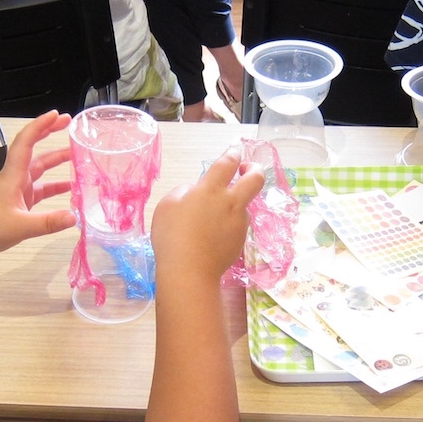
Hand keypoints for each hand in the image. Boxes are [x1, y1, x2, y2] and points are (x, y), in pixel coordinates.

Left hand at [0, 112, 74, 279]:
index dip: (41, 126)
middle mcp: (16, 178)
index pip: (27, 142)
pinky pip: (40, 189)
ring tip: (77, 154)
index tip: (58, 115)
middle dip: (50, 134)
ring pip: (39, 169)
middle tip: (70, 124)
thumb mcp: (18, 227)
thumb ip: (47, 223)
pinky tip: (70, 189)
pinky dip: (54, 186)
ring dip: (56, 160)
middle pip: (35, 150)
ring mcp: (17, 190)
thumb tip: (75, 217)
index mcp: (13, 176)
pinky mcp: (18, 203)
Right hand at [151, 148, 264, 282]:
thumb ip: (184, 192)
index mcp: (211, 189)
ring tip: (216, 215)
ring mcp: (239, 223)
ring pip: (246, 205)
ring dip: (236, 203)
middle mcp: (231, 203)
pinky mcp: (241, 241)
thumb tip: (195, 193)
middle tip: (247, 169)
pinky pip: (238, 225)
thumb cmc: (172, 236)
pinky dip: (229, 224)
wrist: (189, 271)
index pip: (227, 163)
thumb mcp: (167, 205)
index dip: (233, 153)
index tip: (235, 150)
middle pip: (255, 179)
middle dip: (254, 169)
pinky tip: (214, 235)